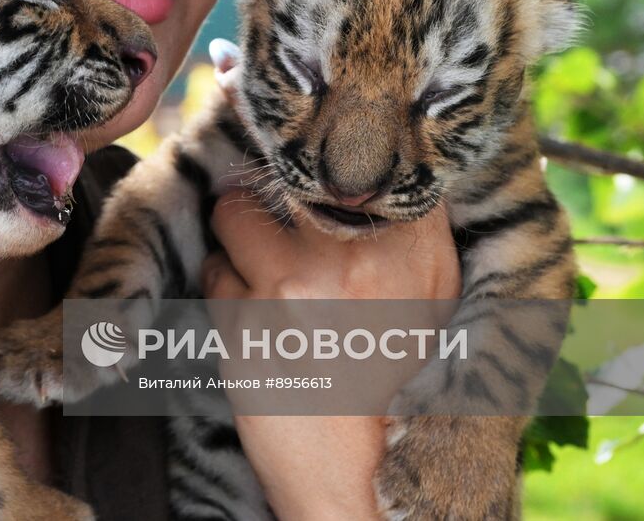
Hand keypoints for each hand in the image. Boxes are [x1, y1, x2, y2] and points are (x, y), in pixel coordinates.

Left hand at [201, 192, 461, 520]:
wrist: (363, 485)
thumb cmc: (398, 392)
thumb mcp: (431, 303)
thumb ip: (405, 232)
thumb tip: (368, 169)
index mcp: (412, 245)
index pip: (352, 159)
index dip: (322, 160)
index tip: (311, 166)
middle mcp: (353, 255)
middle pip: (284, 174)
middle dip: (273, 196)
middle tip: (279, 223)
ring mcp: (294, 287)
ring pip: (234, 214)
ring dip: (239, 241)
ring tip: (266, 280)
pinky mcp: (242, 323)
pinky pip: (213, 270)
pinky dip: (224, 288)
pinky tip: (255, 322)